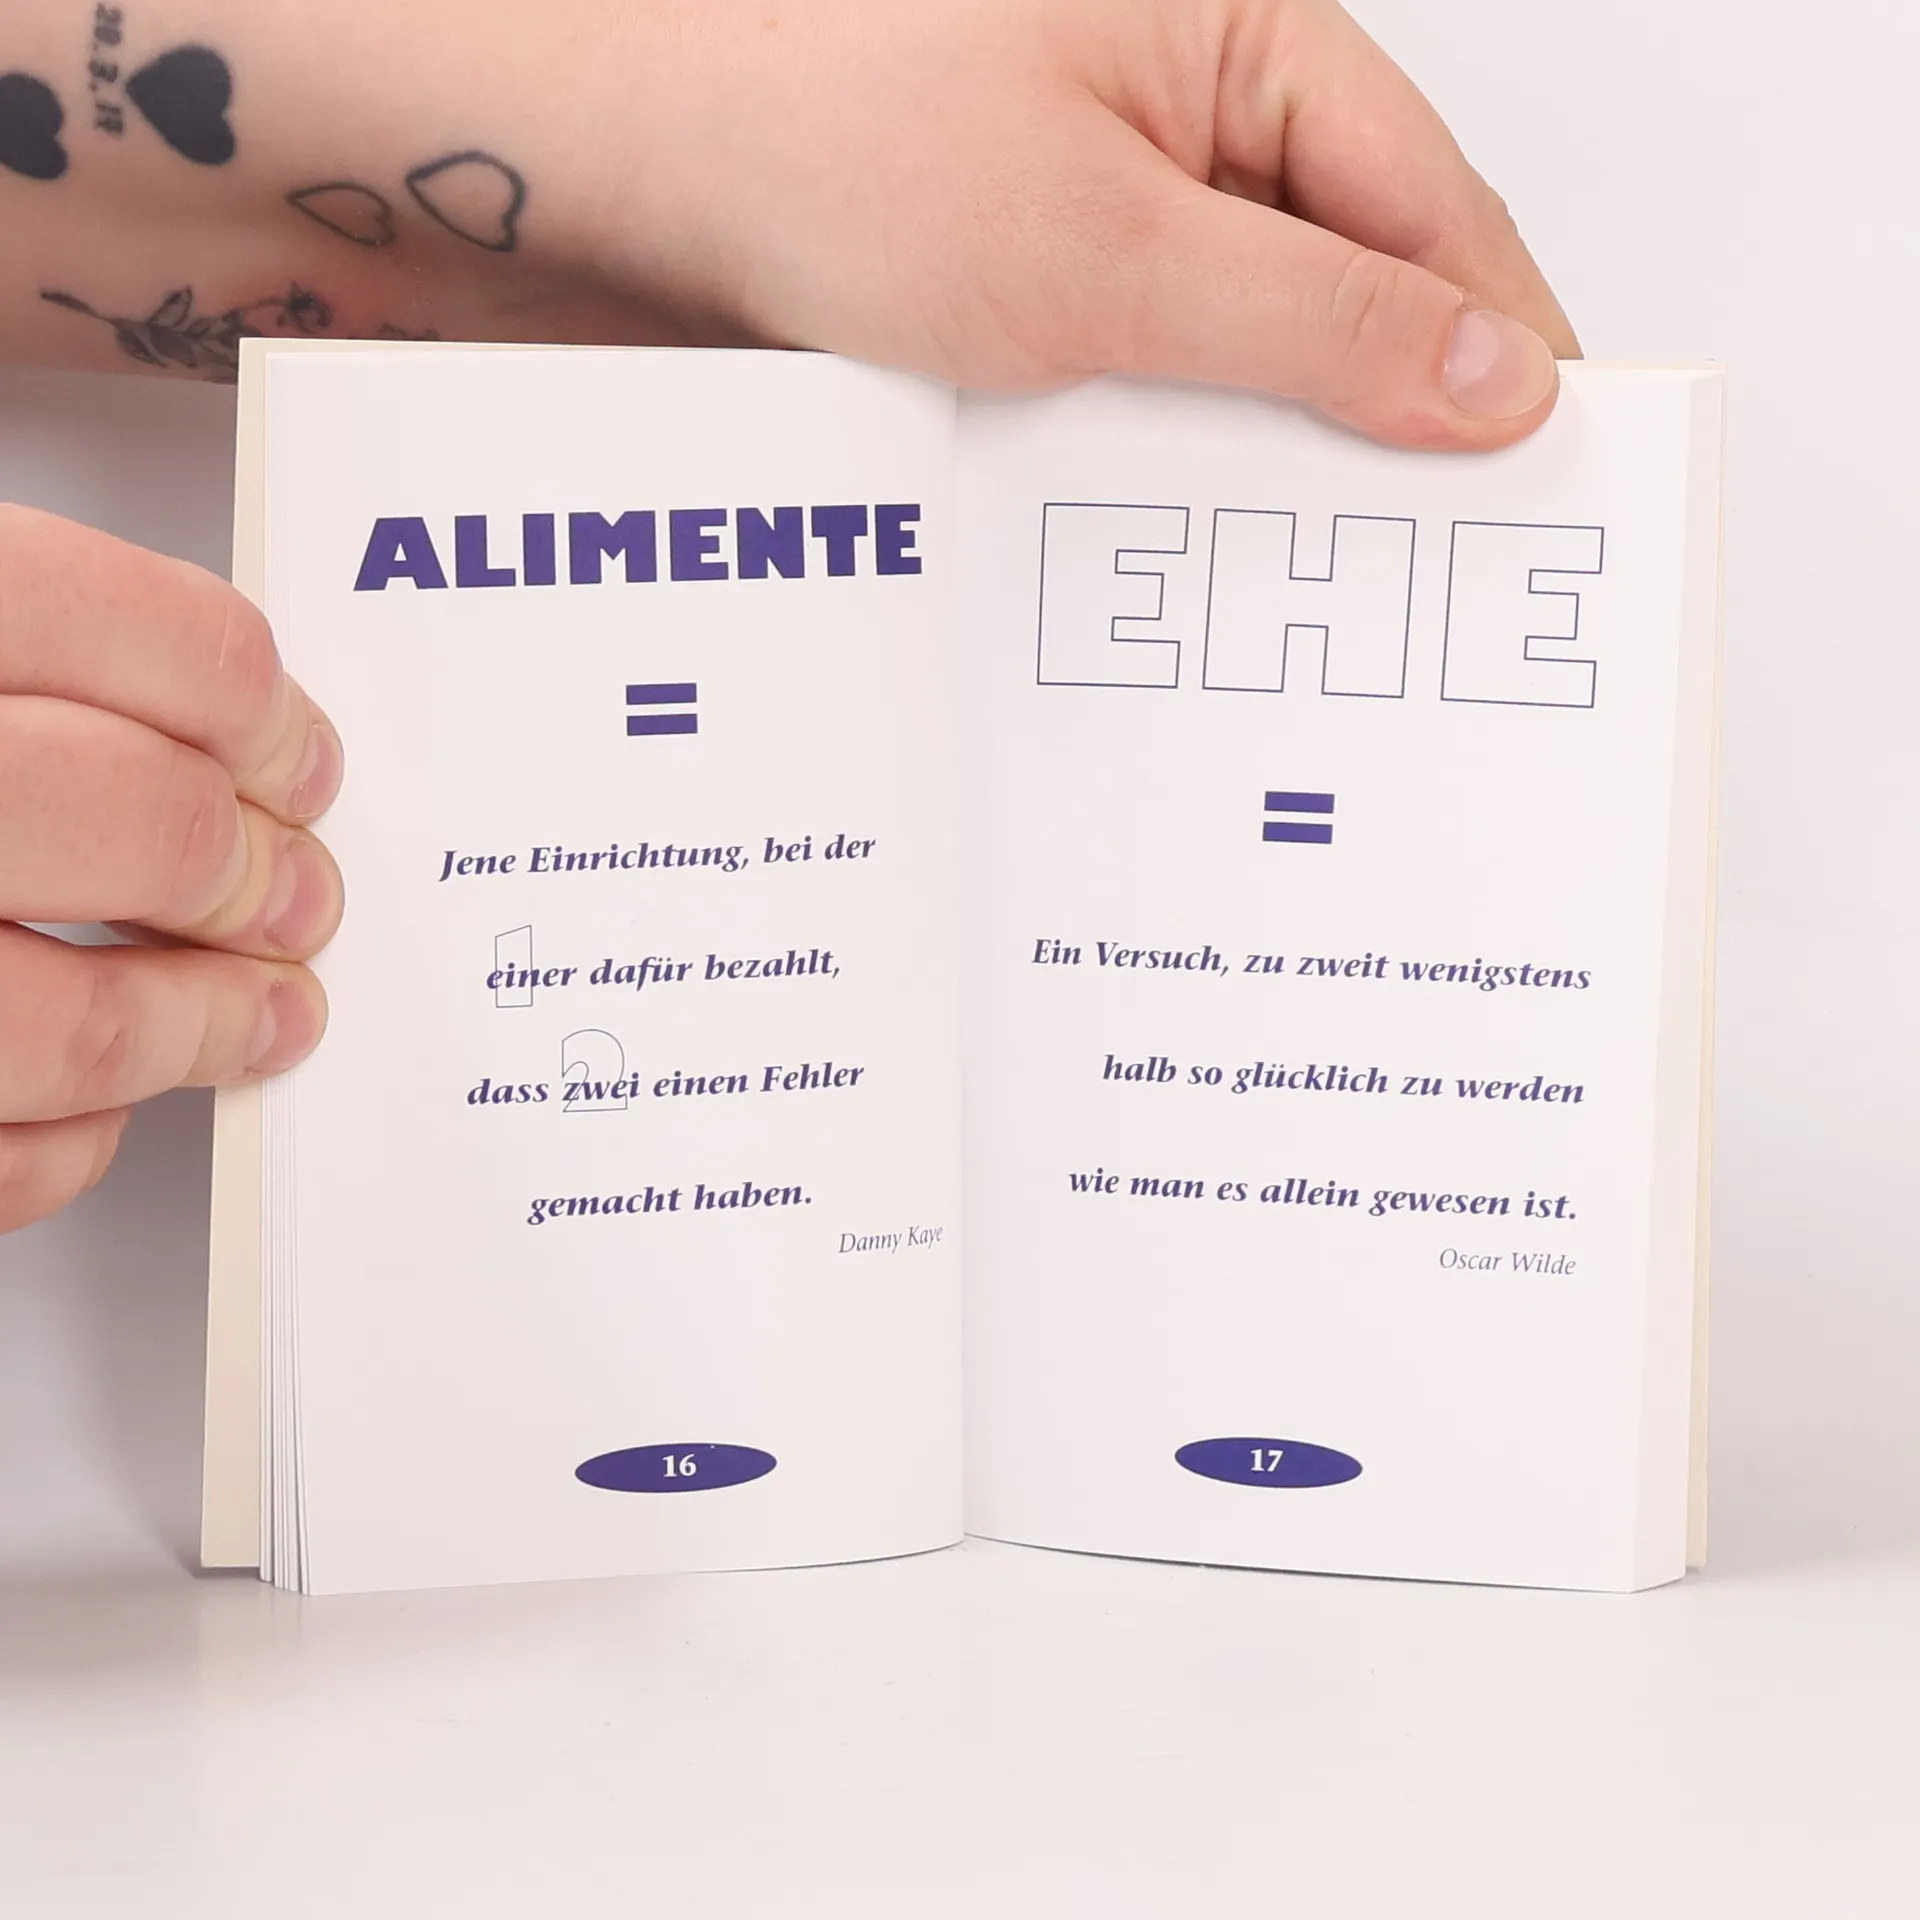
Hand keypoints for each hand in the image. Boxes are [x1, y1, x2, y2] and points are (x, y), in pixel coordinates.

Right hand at [0, 508, 342, 1233]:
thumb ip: (50, 655)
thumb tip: (235, 725)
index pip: (146, 638)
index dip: (260, 711)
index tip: (304, 761)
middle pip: (138, 825)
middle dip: (257, 878)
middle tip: (303, 899)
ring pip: (70, 1023)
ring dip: (206, 1028)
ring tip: (267, 1015)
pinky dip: (70, 1139)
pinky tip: (97, 1094)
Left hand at [559, 0, 1578, 446]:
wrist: (639, 181)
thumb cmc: (833, 146)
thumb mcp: (1109, 253)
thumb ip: (1311, 320)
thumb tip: (1488, 376)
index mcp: (1244, 40)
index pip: (1431, 204)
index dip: (1497, 336)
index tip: (1548, 459)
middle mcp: (1191, 111)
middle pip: (1354, 274)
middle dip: (1392, 407)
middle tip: (1432, 542)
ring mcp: (1117, 199)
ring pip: (1250, 341)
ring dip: (1274, 444)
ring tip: (1305, 551)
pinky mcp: (1049, 281)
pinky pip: (1156, 373)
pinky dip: (1174, 449)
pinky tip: (1178, 522)